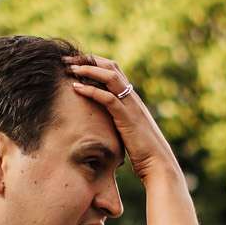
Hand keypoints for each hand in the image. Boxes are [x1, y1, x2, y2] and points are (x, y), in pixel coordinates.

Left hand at [64, 55, 180, 182]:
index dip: (94, 62)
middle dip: (87, 60)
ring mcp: (131, 106)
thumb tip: (103, 123)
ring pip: (110, 77)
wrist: (158, 164)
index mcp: (132, 98)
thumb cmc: (143, 152)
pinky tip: (76, 88)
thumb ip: (119, 121)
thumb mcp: (128, 131)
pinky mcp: (127, 118)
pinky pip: (108, 98)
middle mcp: (132, 97)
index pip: (114, 70)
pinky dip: (91, 90)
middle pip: (111, 67)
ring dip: (88, 70)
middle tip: (66, 60)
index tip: (75, 62)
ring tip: (70, 69)